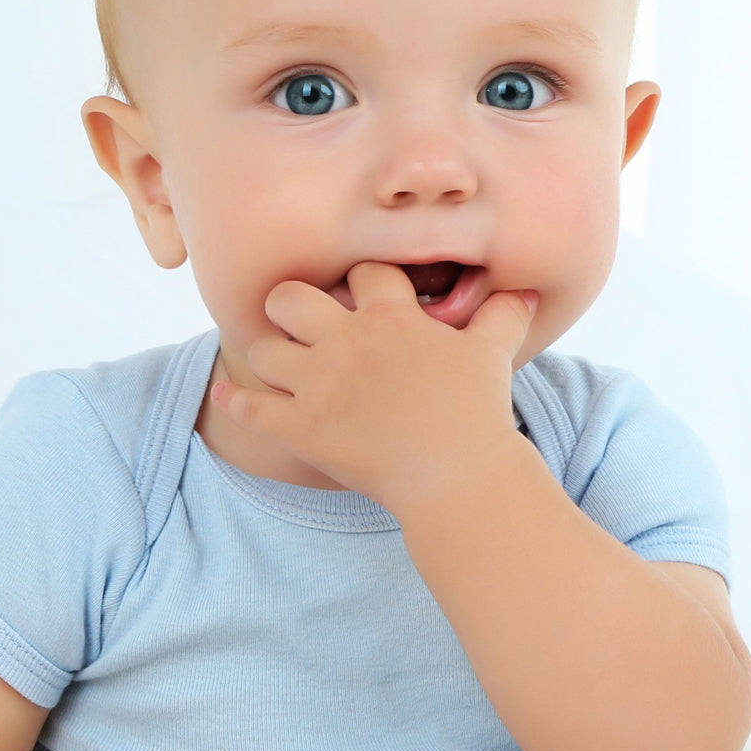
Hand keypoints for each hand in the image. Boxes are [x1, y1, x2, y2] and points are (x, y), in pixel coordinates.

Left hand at [211, 261, 537, 511]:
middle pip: (291, 297)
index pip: (362, 274)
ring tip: (275, 359)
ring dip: (267, 352)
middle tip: (298, 318)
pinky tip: (224, 391)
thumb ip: (502, 316)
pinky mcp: (300, 428)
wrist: (458, 476)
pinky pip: (251, 408)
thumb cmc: (477, 413)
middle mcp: (345, 341)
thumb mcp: (493, 354)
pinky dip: (234, 400)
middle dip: (290, 303)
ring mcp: (318, 385)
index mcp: (389, 317)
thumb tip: (526, 292)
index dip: (359, 280)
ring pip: (264, 349)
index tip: (358, 291)